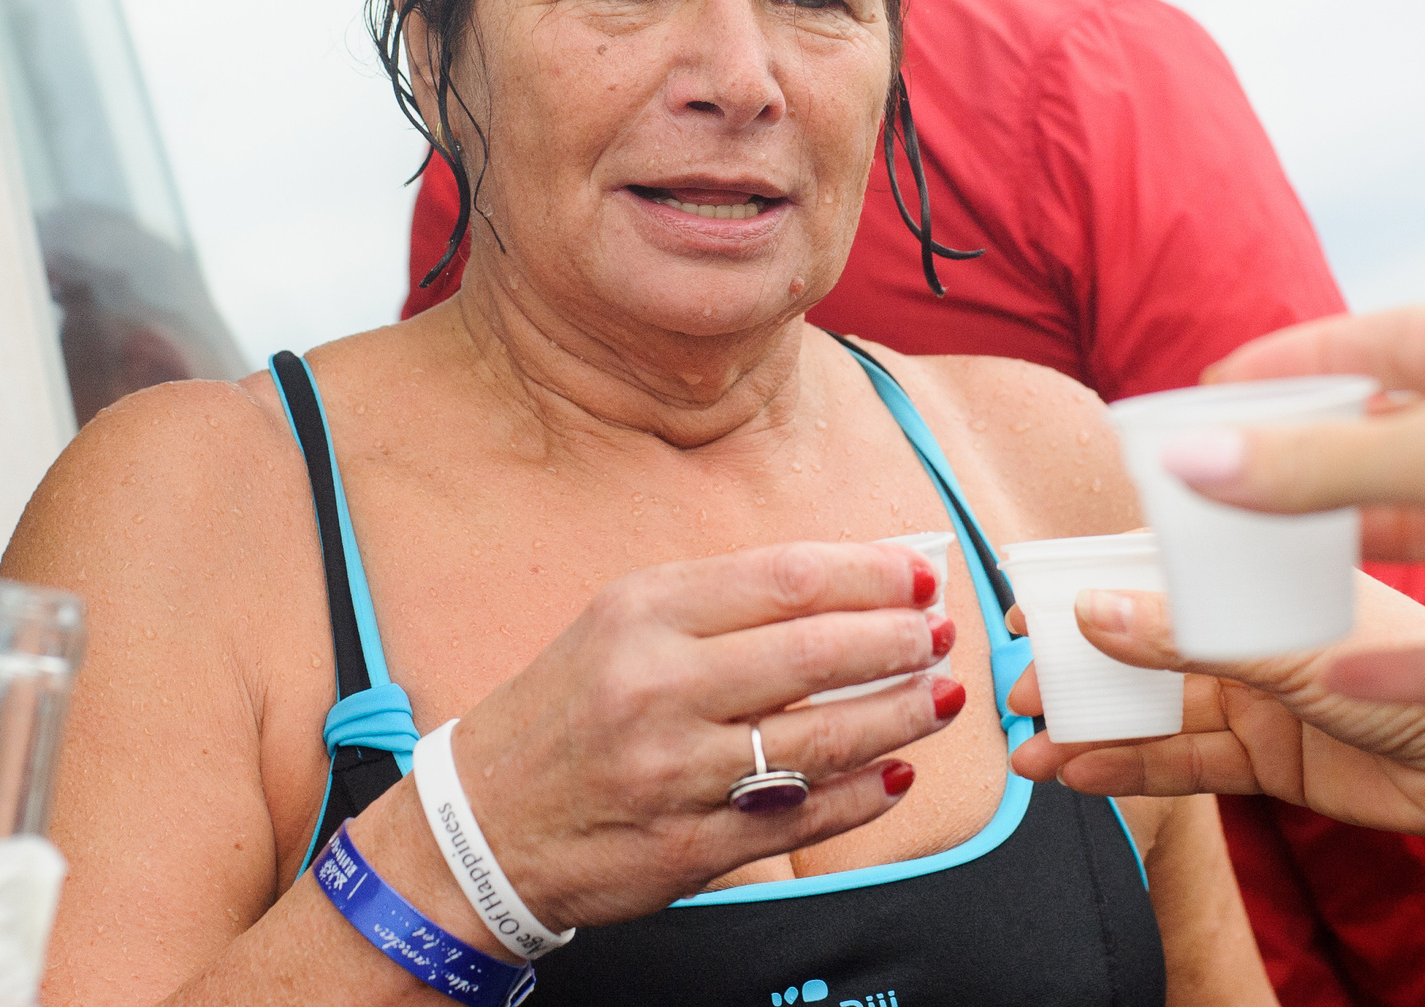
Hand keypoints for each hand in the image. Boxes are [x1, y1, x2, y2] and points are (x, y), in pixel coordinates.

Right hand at [365, 541, 962, 935]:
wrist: (484, 820)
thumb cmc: (568, 708)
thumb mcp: (622, 624)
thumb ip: (726, 605)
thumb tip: (850, 585)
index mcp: (643, 613)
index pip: (786, 579)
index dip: (870, 577)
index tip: (919, 578)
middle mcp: (658, 686)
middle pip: (816, 653)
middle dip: (899, 643)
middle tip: (940, 638)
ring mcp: (676, 772)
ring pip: (823, 738)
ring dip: (899, 716)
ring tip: (939, 699)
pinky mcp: (690, 846)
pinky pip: (805, 817)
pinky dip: (865, 795)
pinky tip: (896, 774)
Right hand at [1006, 576, 1424, 849]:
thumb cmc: (1420, 661)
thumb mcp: (1291, 643)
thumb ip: (1189, 634)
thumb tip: (1092, 613)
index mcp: (1258, 572)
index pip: (1153, 564)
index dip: (1084, 582)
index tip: (1025, 603)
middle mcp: (1250, 628)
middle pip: (1141, 642)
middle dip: (1075, 666)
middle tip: (1016, 687)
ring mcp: (1258, 694)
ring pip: (1154, 708)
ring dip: (1092, 728)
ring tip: (1031, 750)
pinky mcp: (1270, 758)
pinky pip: (1186, 762)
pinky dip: (1133, 770)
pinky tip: (1082, 775)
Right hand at [1193, 302, 1424, 735]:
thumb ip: (1305, 466)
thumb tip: (1189, 462)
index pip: (1386, 338)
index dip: (1301, 358)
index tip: (1221, 386)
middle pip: (1407, 441)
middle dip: (1322, 464)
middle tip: (1234, 483)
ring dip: (1362, 554)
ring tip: (1270, 566)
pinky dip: (1418, 662)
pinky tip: (1346, 672)